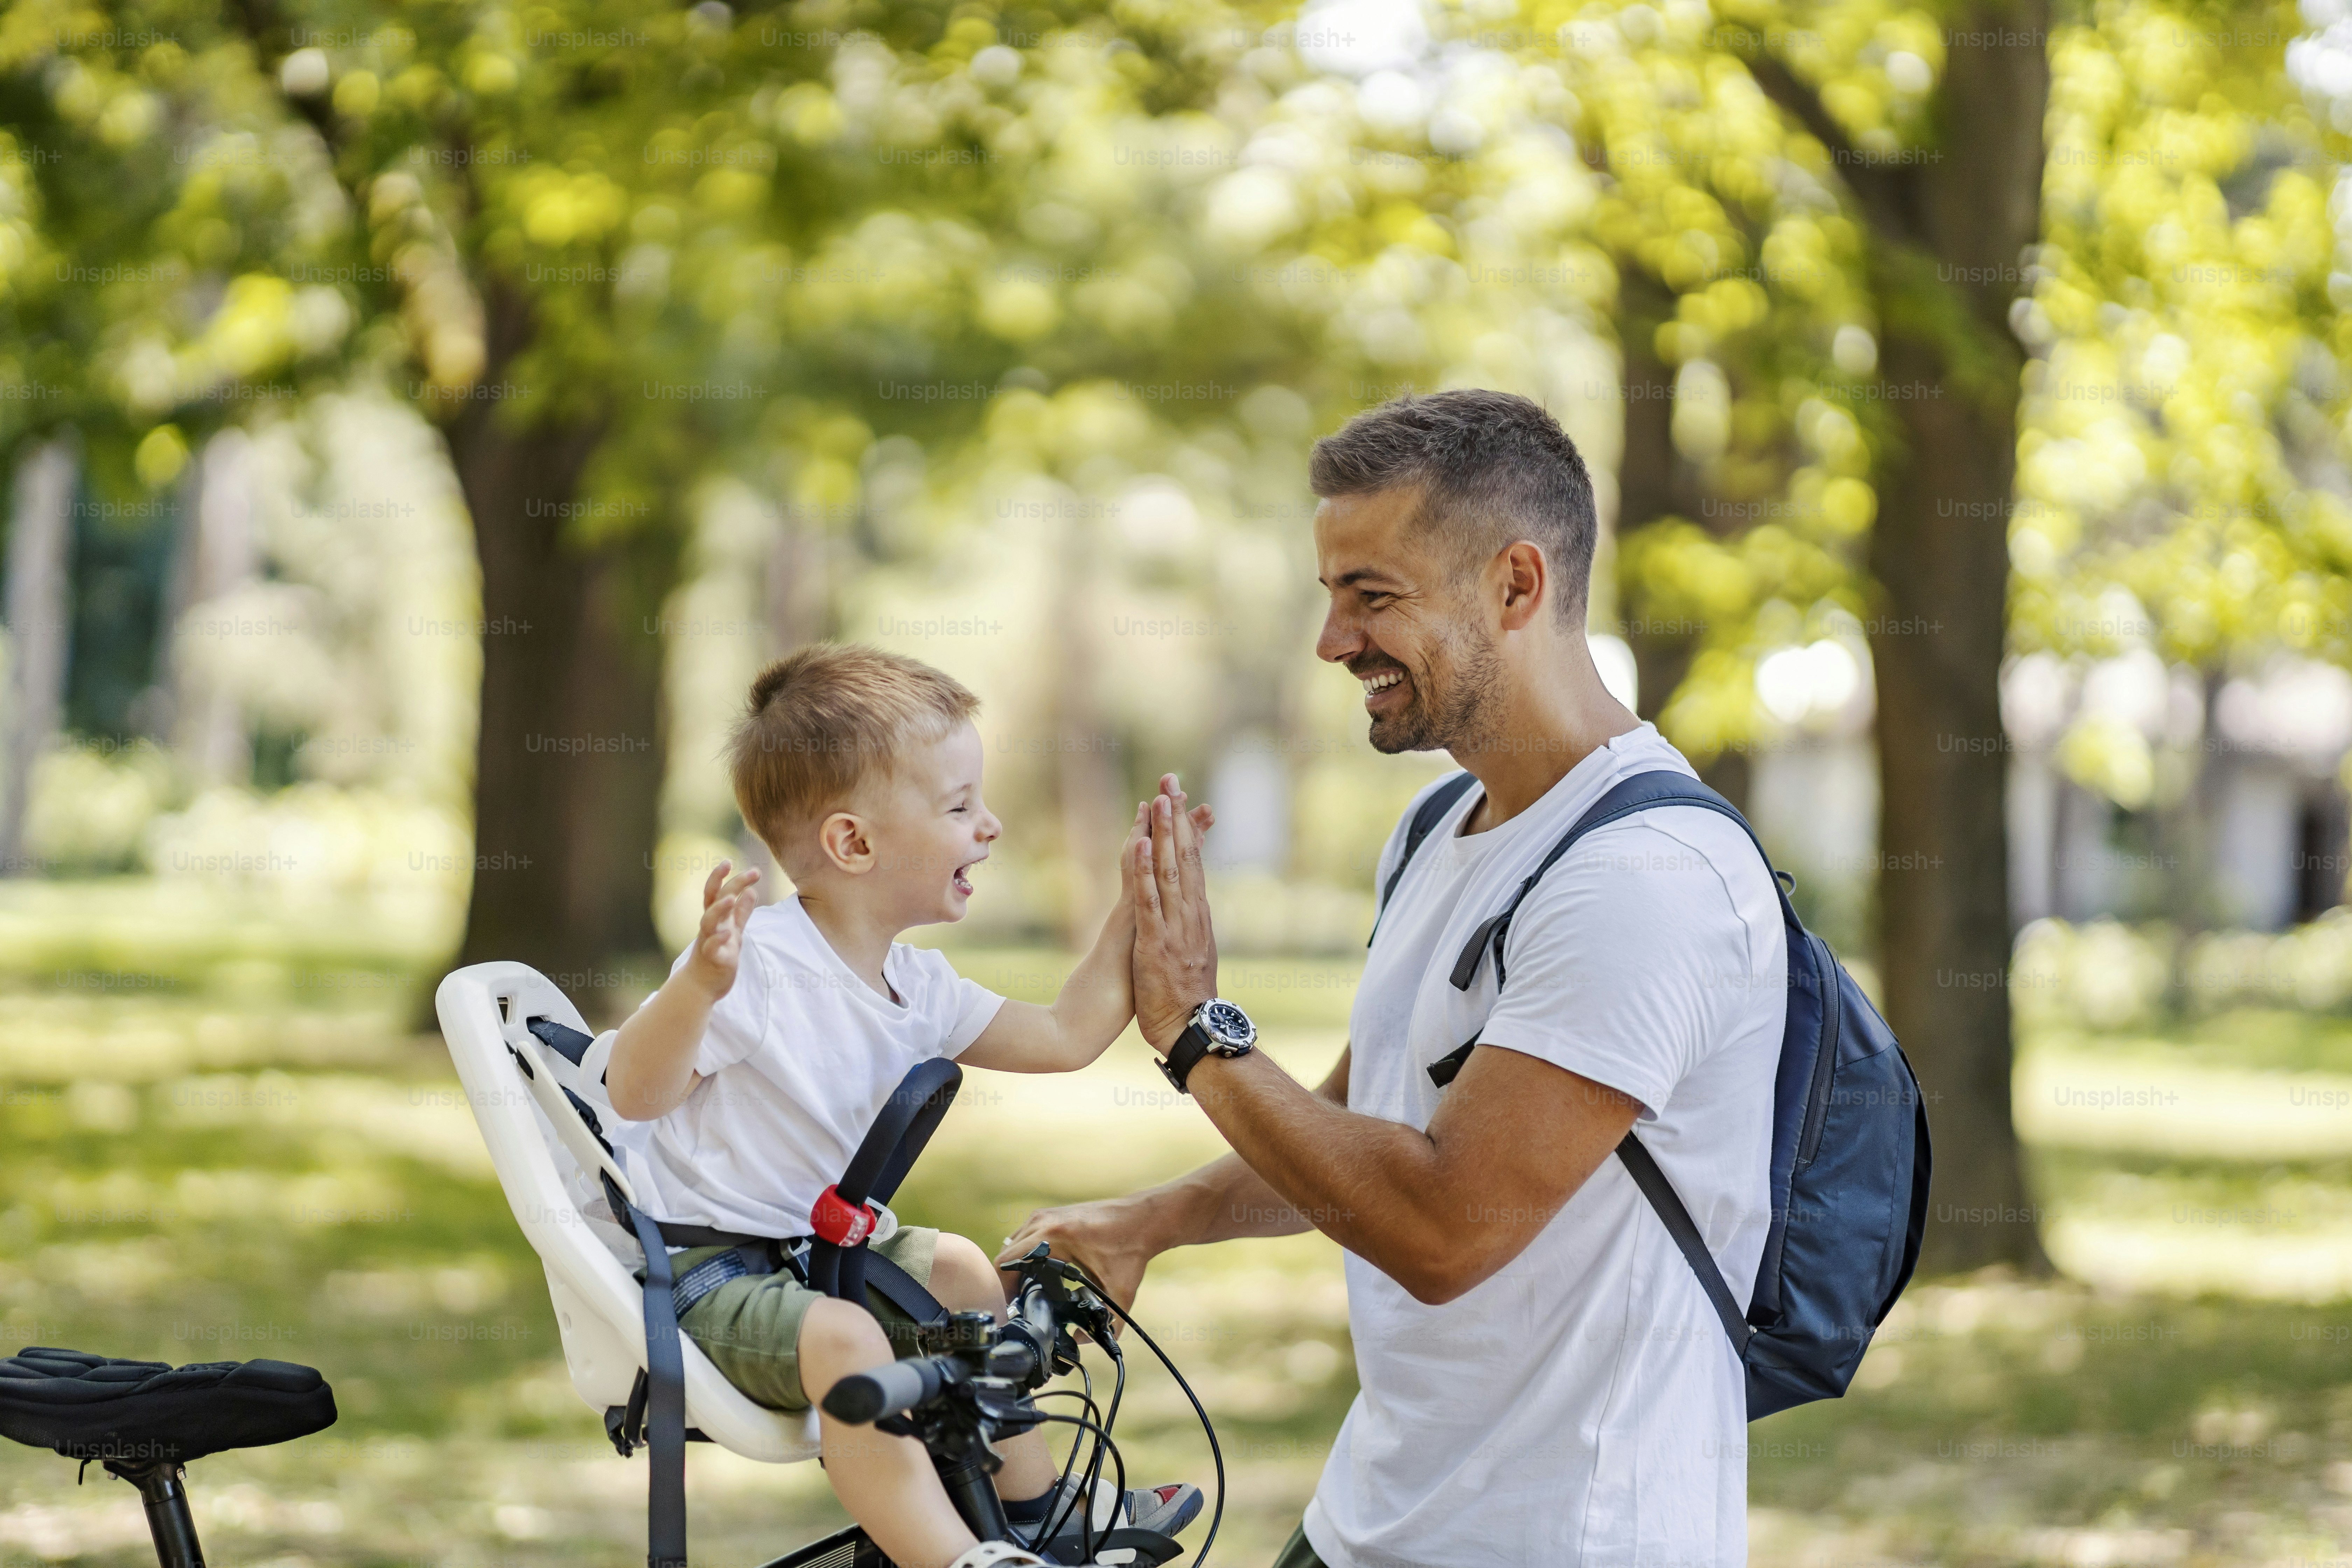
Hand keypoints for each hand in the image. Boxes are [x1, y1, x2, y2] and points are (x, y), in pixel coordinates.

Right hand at [683, 860, 759, 1000]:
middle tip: (736, 866)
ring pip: (708, 922)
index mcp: (716, 919)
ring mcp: (708, 942)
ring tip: (731, 897)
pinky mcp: (711, 959)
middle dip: (722, 882)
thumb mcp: (734, 932)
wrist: (701, 986)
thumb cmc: (717, 956)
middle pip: (712, 900)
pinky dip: (719, 939)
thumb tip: (751, 891)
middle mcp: (710, 927)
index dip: (721, 877)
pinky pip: (712, 947)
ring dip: (719, 909)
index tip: (729, 860)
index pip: (716, 892)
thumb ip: (741, 913)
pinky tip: (729, 933)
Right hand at [997, 1197, 1158, 1319]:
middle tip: (1016, 1306)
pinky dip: (1024, 1255)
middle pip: (1004, 1256)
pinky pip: (1024, 1237)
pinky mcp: (1049, 1214)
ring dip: (1013, 1268)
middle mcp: (1043, 1222)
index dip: (1002, 1290)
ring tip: (1023, 1293)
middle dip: (1006, 1283)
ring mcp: (1044, 1215)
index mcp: (1054, 1237)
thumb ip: (1108, 1323)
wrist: (1143, 1219)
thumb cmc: (1131, 1250)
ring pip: (1012, 1245)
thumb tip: (1084, 1342)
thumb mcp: (1120, 1291)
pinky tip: (1035, 1273)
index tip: (1008, 1310)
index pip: (1007, 1263)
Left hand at [1131, 773, 1216, 1053]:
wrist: (1190, 1032)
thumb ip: (1188, 931)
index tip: (1183, 799)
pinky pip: (1148, 899)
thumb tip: (1190, 917)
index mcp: (1198, 917)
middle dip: (1177, 817)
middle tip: (1171, 780)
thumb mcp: (1190, 958)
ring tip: (1159, 798)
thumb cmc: (1184, 1002)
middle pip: (1184, 857)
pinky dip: (1142, 870)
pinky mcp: (1155, 942)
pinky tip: (1137, 844)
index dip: (1187, 830)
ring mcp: (1174, 927)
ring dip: (1163, 833)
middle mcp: (1190, 916)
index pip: (1194, 863)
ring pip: (1169, 870)